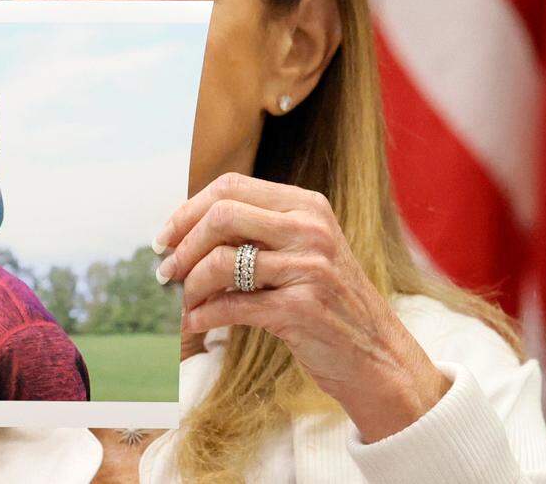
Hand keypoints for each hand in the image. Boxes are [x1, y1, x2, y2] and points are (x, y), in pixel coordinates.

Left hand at [154, 173, 449, 441]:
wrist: (380, 358)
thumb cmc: (330, 304)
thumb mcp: (303, 252)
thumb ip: (258, 232)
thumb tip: (186, 229)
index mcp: (307, 205)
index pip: (229, 187)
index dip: (187, 210)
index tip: (165, 238)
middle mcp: (310, 229)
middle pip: (221, 215)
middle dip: (182, 245)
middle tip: (165, 272)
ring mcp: (310, 267)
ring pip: (222, 261)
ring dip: (190, 285)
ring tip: (180, 302)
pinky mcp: (303, 309)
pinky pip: (232, 305)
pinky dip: (204, 316)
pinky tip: (194, 325)